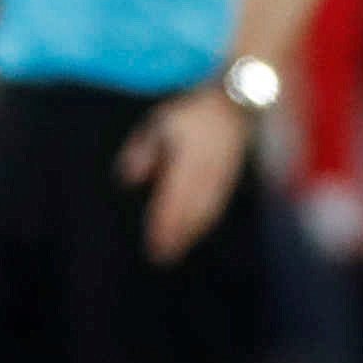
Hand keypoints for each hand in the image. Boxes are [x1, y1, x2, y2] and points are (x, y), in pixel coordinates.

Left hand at [119, 89, 251, 263]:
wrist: (235, 105)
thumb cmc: (189, 116)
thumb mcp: (160, 124)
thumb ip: (143, 151)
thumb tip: (128, 179)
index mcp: (187, 151)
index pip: (173, 191)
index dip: (163, 217)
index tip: (151, 238)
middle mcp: (207, 165)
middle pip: (190, 206)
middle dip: (176, 233)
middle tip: (159, 257)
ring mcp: (222, 174)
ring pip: (206, 210)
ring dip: (190, 233)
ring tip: (173, 252)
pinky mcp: (230, 180)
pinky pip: (218, 205)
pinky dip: (204, 223)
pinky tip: (193, 235)